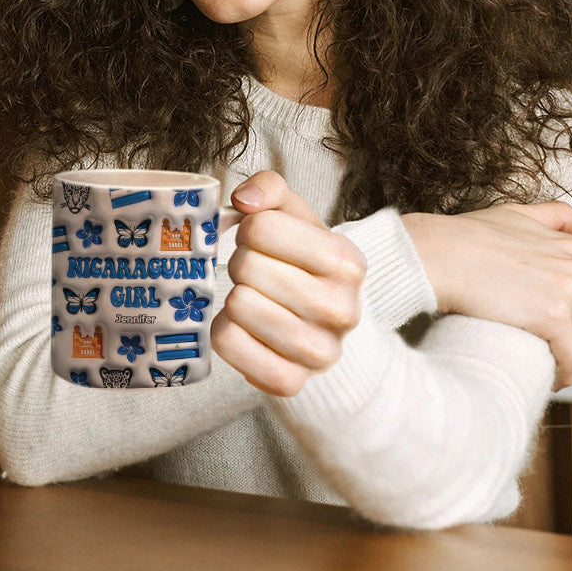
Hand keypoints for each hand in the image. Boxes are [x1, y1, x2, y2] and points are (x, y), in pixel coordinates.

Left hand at [211, 171, 365, 396]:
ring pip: (237, 305)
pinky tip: (245, 328)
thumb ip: (270, 188)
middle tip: (256, 273)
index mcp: (346, 261)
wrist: (323, 324)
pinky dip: (224, 331)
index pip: (260, 227)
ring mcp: (319, 353)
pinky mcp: (289, 382)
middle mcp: (342, 309)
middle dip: (241, 264)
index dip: (249, 230)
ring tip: (253, 298)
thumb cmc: (300, 262)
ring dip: (233, 297)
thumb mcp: (294, 216)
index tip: (261, 241)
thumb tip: (244, 199)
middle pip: (245, 267)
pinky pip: (227, 343)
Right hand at [403, 202, 571, 389]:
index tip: (560, 314)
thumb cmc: (461, 237)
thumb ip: (549, 216)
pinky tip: (551, 376)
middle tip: (550, 338)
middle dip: (568, 327)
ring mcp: (566, 289)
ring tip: (552, 363)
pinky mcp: (553, 315)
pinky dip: (565, 373)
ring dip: (569, 352)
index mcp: (566, 245)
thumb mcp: (511, 214)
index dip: (568, 301)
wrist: (434, 253)